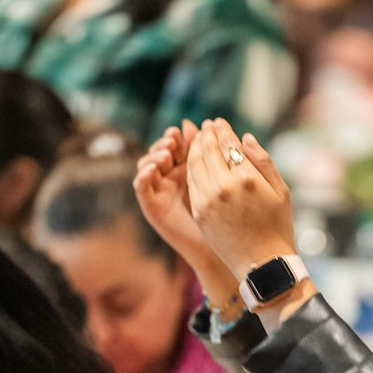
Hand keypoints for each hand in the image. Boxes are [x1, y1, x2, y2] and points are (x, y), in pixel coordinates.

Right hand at [133, 123, 234, 303]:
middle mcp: (171, 177)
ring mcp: (159, 190)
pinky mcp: (151, 205)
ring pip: (148, 162)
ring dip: (155, 153)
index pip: (179, 143)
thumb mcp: (223, 180)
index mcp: (189, 169)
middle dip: (168, 141)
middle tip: (175, 137)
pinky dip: (144, 173)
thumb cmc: (231, 215)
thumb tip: (206, 125)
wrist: (224, 247)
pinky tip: (156, 167)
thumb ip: (216, 155)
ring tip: (168, 153)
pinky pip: (140, 185)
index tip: (190, 129)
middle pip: (162, 149)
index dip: (183, 135)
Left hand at [185, 119, 297, 280]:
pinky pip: (192, 182)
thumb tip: (245, 138)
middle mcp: (224, 187)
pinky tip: (195, 162)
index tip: (218, 122)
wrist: (263, 264)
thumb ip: (263, 161)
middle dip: (206, 135)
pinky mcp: (199, 212)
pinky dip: (191, 168)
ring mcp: (208, 200)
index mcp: (247, 179)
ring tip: (198, 139)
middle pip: (208, 150)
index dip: (222, 130)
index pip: (228, 144)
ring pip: (195, 164)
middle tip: (205, 126)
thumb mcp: (280, 191)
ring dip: (195, 148)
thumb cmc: (278, 227)